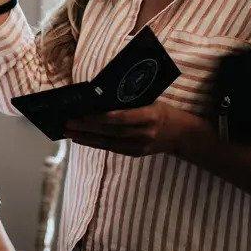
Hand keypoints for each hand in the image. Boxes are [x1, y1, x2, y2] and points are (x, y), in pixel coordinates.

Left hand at [64, 102, 200, 156]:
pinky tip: (81, 139)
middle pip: (112, 131)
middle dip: (87, 127)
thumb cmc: (162, 111)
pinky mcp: (135, 153)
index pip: (124, 117)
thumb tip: (99, 96)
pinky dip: (94, 144)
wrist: (182, 134)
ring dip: (86, 138)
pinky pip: (111, 148)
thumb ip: (130, 101)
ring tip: (69, 133)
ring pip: (108, 142)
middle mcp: (145, 133)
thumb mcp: (151, 101)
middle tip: (68, 123)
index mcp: (151, 116)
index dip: (104, 117)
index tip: (85, 114)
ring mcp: (140, 146)